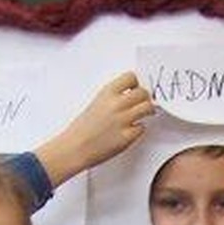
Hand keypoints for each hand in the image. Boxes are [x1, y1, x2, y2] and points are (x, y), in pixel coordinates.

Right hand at [35, 72, 154, 186]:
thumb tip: (130, 94)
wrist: (76, 147)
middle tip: (143, 104)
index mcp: (107, 93)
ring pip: (148, 108)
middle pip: (143, 93)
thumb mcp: (97, 102)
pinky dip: (139, 129)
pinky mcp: (127, 137)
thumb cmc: (83, 128)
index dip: (136, 84)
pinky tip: (131, 130)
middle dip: (145, 98)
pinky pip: (142, 128)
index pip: (131, 77)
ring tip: (143, 115)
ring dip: (148, 111)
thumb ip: (113, 97)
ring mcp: (123, 120)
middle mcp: (117, 104)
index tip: (135, 89)